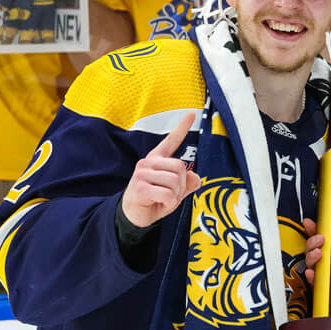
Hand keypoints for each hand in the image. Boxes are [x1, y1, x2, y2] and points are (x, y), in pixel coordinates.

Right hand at [120, 111, 201, 227]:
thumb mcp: (175, 192)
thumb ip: (187, 183)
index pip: (171, 140)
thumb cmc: (153, 200)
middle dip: (182, 185)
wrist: (134, 216)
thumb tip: (196, 177)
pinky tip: (160, 204)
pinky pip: (168, 194)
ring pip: (175, 181)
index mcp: (157, 159)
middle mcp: (148, 162)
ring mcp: (142, 174)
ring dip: (176, 196)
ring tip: (165, 200)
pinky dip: (169, 204)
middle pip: (180, 167)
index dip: (182, 127)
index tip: (191, 113)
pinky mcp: (140, 188)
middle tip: (173, 194)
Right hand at [301, 217, 330, 303]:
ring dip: (311, 256)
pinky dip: (312, 277)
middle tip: (320, 238)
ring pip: (312, 263)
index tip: (311, 223)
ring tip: (319, 252)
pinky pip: (317, 282)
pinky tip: (314, 272)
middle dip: (312, 241)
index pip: (322, 235)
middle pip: (312, 248)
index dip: (314, 228)